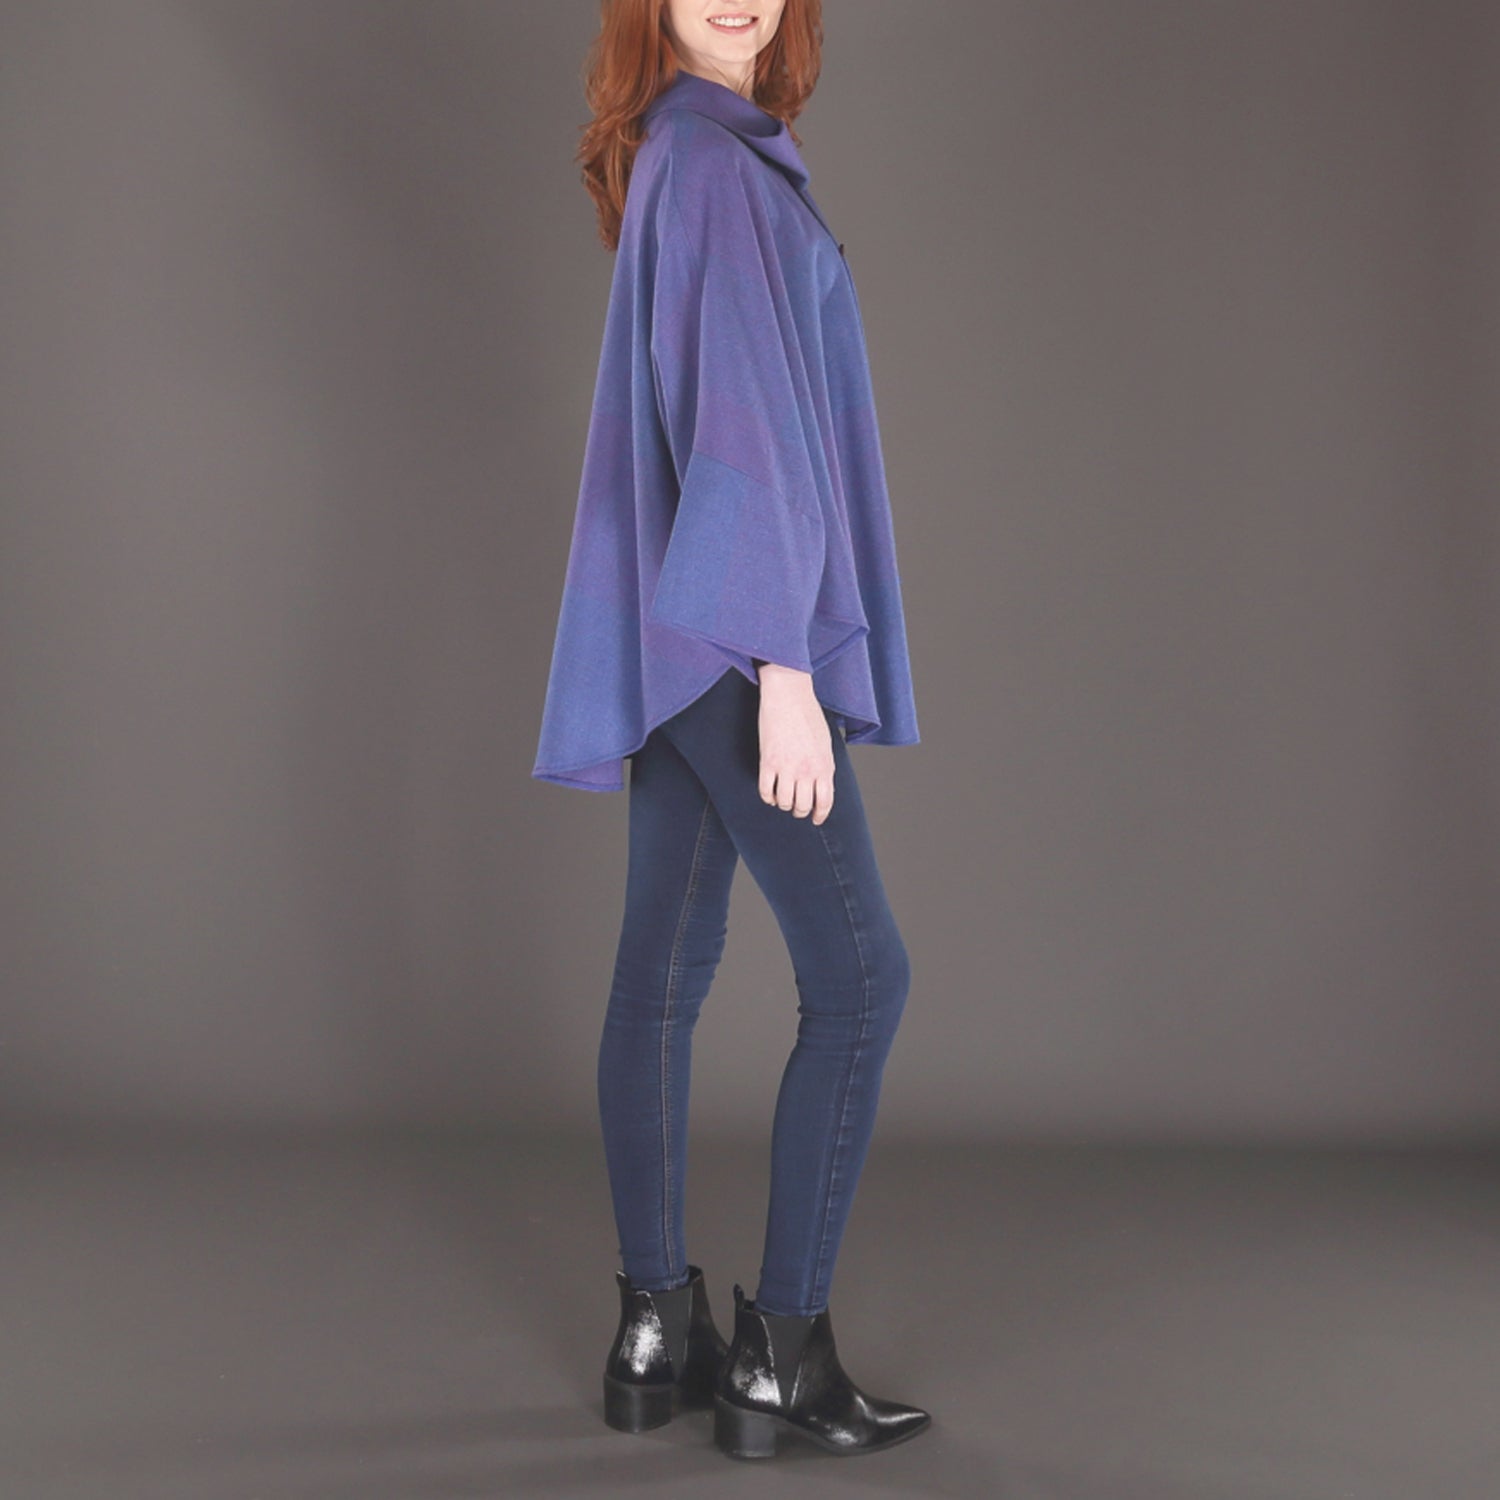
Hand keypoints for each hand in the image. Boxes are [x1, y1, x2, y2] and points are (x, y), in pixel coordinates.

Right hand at [755, 662, 834, 823]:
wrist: (789, 694)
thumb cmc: (808, 714)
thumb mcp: (825, 743)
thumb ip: (824, 765)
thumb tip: (822, 785)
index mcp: (824, 766)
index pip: (824, 802)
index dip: (819, 815)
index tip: (814, 819)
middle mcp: (807, 771)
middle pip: (803, 806)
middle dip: (799, 811)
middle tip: (796, 807)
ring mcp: (787, 767)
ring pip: (784, 802)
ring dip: (783, 804)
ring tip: (782, 798)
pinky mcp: (768, 762)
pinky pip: (766, 791)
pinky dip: (767, 797)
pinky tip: (769, 793)